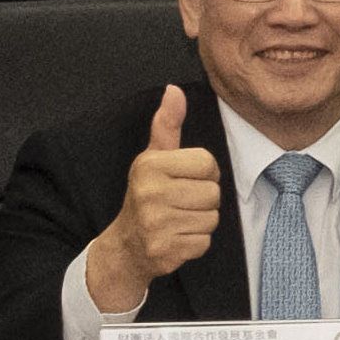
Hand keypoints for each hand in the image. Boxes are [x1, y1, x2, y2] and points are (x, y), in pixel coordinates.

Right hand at [85, 87, 220, 316]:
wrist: (126, 245)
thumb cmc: (146, 195)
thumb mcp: (153, 157)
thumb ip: (167, 125)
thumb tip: (174, 90)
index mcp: (150, 165)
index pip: (208, 163)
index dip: (205, 174)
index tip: (186, 181)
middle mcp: (150, 192)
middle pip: (213, 193)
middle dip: (204, 200)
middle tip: (181, 203)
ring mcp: (156, 223)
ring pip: (212, 218)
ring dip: (201, 221)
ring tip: (178, 219)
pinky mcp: (164, 249)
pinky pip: (204, 242)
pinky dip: (195, 242)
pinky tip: (176, 237)